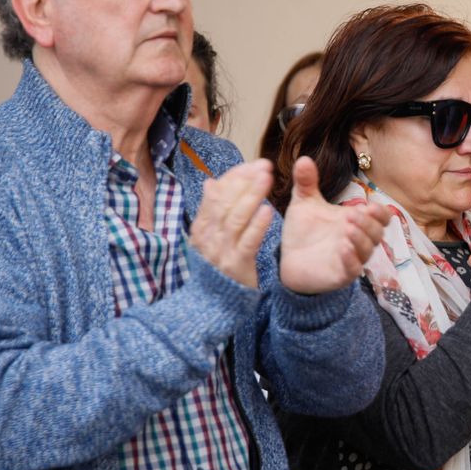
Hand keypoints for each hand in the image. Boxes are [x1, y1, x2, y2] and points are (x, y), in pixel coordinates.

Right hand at [190, 159, 276, 288]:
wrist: (216, 305)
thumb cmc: (219, 265)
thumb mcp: (212, 238)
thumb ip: (212, 211)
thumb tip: (210, 182)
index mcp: (201, 226)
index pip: (216, 193)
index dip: (235, 176)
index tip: (255, 164)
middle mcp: (208, 237)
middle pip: (225, 202)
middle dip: (245, 181)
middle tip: (265, 165)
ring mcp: (221, 252)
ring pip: (235, 218)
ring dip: (251, 196)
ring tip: (267, 179)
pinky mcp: (236, 266)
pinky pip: (247, 242)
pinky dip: (257, 225)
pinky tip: (268, 211)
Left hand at [278, 156, 391, 293]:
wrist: (287, 259)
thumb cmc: (303, 231)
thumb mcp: (304, 203)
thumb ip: (306, 182)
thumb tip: (303, 159)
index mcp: (355, 221)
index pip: (381, 217)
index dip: (380, 212)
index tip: (368, 206)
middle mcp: (358, 240)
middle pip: (378, 233)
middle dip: (368, 223)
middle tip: (353, 215)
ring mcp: (351, 258)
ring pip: (368, 251)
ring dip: (361, 239)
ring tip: (347, 229)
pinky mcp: (341, 275)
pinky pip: (353, 270)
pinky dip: (351, 259)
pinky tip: (343, 248)